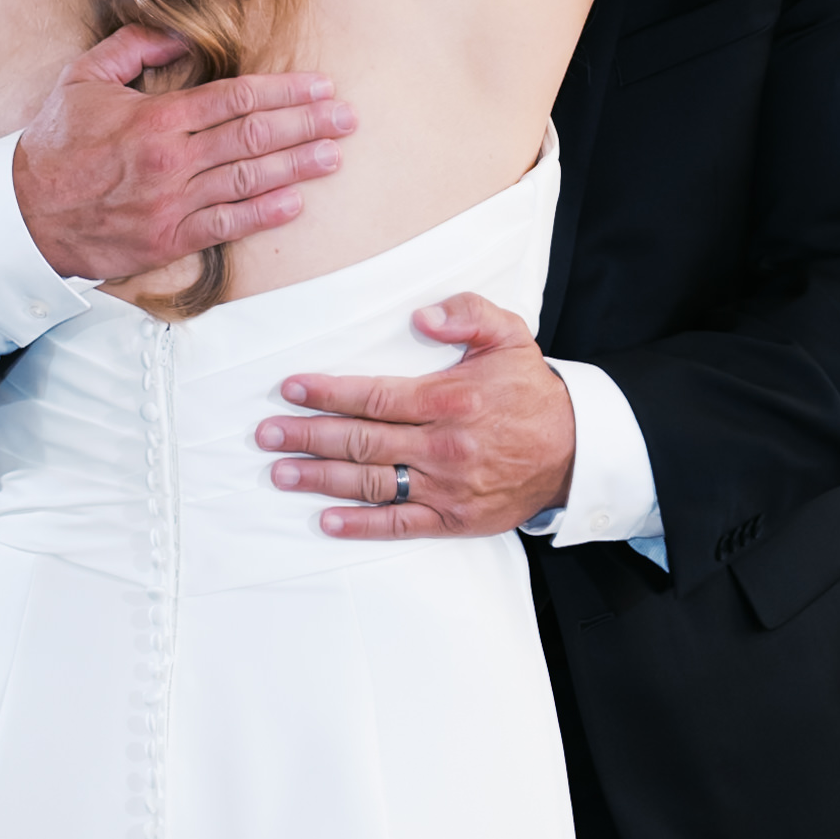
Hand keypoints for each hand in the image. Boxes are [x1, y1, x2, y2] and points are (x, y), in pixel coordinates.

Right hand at [13, 24, 355, 281]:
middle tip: (347, 119)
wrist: (23, 216)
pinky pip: (226, 225)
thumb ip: (136, 46)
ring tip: (334, 156)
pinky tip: (295, 203)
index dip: (285, 91)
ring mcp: (173, 203)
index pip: (236, 99)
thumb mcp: (85, 77)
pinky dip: (264, 214)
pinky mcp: (168, 239)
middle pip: (254, 137)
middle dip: (306, 125)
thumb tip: (182, 33)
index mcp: (157, 118)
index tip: (320, 86)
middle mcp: (172, 160)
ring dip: (297, 167)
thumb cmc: (55, 143)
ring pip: (248, 181)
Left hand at [255, 292, 575, 539]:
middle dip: (308, 436)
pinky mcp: (454, 520)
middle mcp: (443, 446)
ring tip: (280, 472)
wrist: (574, 449)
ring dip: (321, 479)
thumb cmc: (530, 388)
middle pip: (362, 441)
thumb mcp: (508, 333)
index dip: (329, 393)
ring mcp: (446, 488)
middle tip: (265, 434)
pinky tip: (326, 519)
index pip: (375, 397)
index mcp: (450, 399)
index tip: (291, 389)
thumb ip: (466, 313)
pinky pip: (400, 524)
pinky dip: (360, 525)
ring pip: (372, 483)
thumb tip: (421, 317)